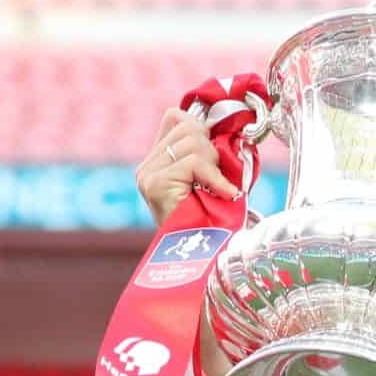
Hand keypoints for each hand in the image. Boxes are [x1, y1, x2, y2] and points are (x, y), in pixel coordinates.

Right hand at [136, 107, 243, 223]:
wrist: (202, 257)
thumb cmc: (211, 222)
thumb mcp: (210, 179)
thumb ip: (209, 153)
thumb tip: (229, 126)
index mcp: (156, 161)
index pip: (175, 118)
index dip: (201, 128)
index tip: (218, 153)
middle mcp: (147, 166)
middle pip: (187, 126)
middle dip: (212, 148)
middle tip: (218, 178)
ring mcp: (148, 174)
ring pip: (192, 140)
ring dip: (214, 163)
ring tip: (216, 189)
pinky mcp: (154, 183)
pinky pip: (194, 161)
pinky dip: (215, 177)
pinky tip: (224, 193)